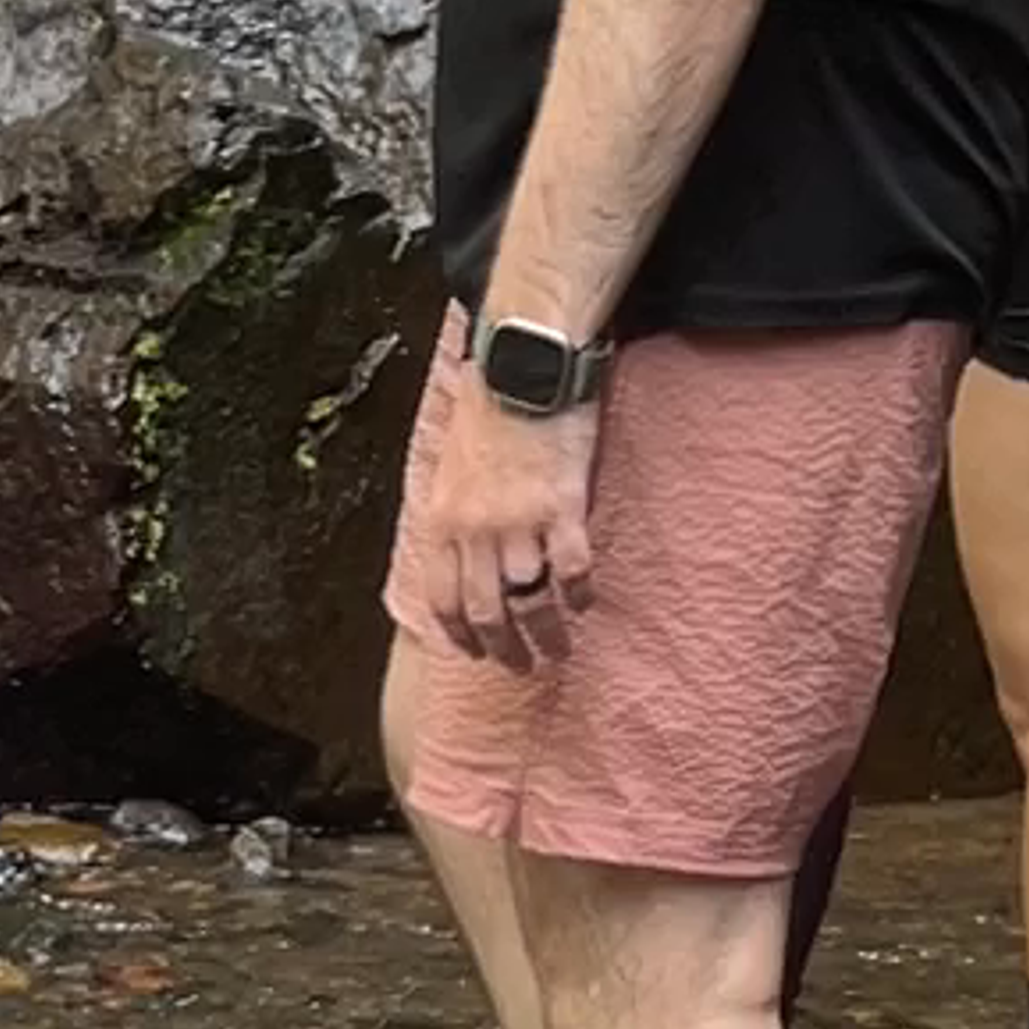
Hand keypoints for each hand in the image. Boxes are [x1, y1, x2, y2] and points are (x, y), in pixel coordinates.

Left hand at [415, 384, 603, 669]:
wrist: (524, 362)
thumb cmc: (488, 403)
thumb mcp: (450, 464)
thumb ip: (453, 513)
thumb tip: (458, 551)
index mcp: (444, 521)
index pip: (444, 599)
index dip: (460, 634)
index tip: (475, 652)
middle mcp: (477, 531)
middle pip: (487, 612)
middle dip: (504, 649)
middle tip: (521, 665)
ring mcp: (521, 523)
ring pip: (529, 602)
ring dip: (545, 634)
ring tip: (557, 650)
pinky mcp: (562, 508)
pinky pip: (572, 569)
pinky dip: (579, 593)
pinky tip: (585, 601)